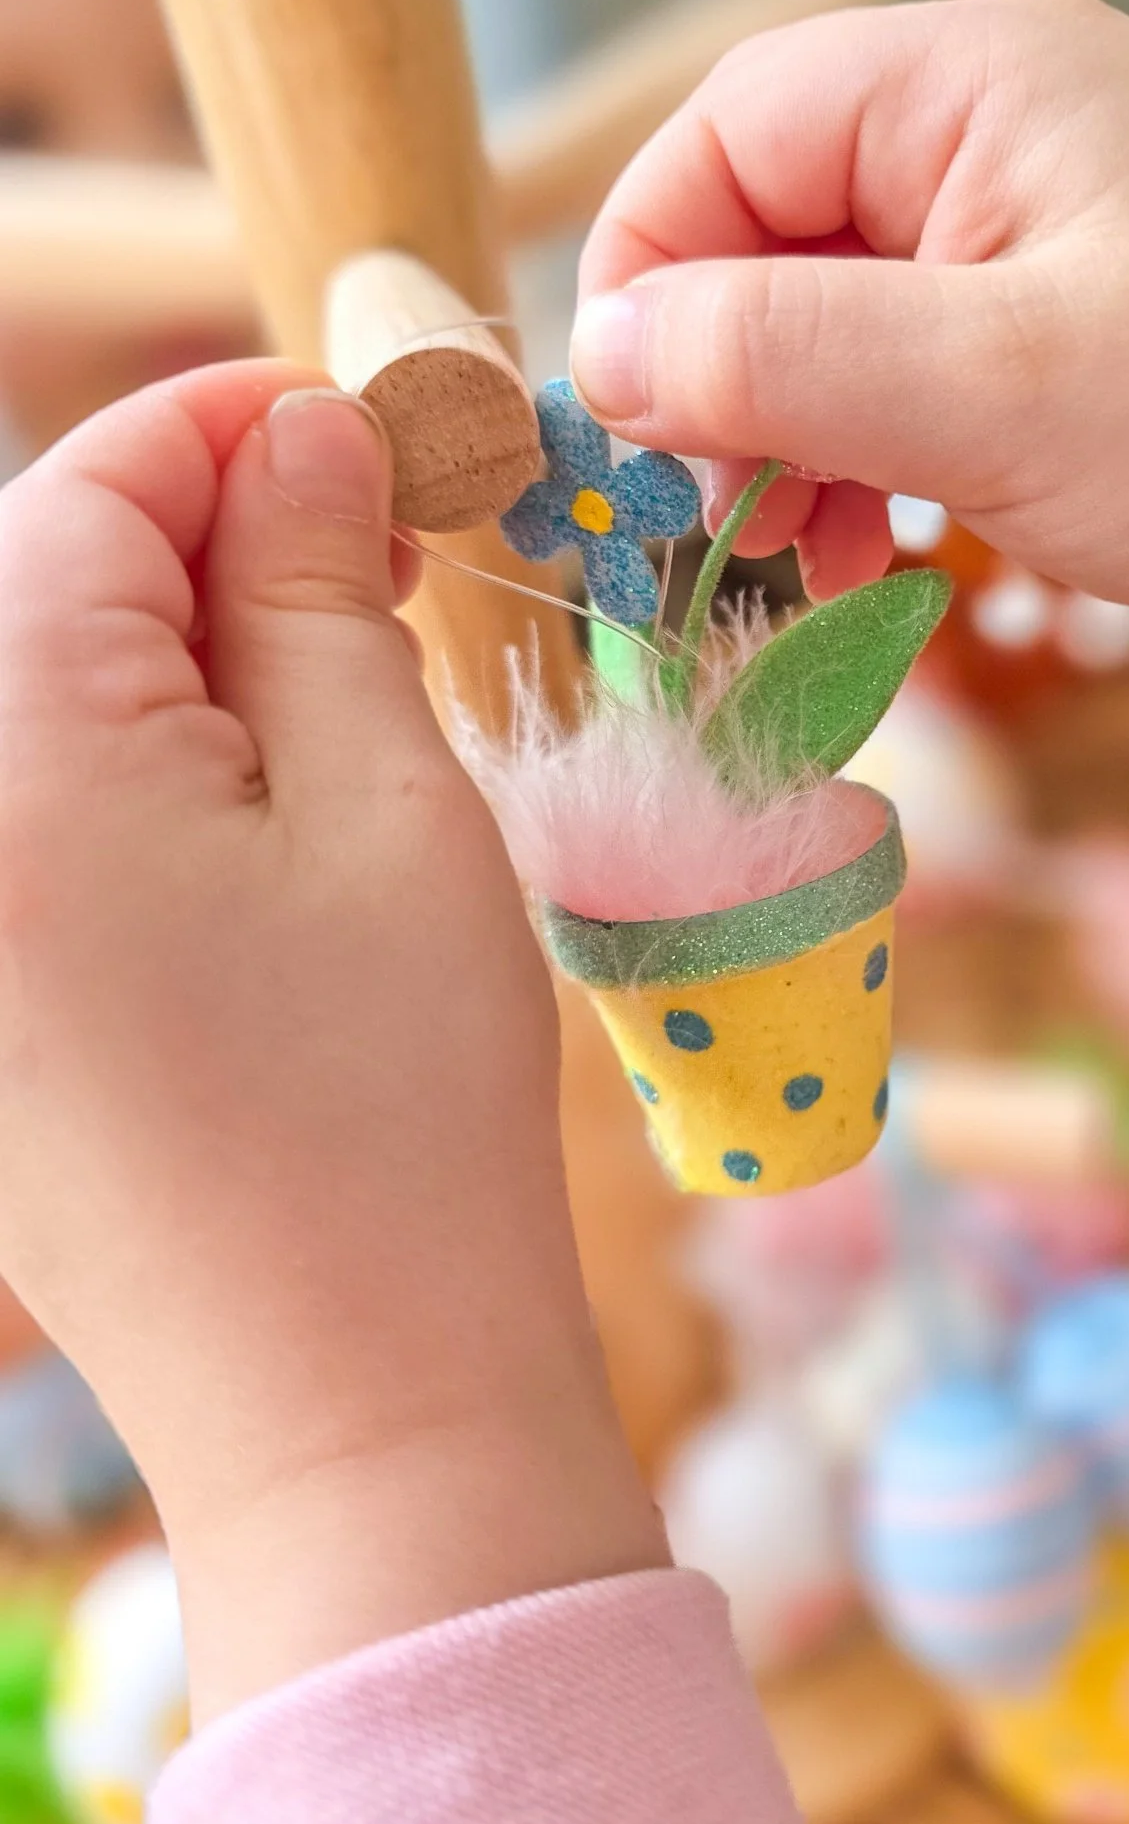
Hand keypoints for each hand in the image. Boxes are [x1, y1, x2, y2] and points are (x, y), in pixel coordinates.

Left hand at [0, 368, 663, 1719]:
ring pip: (45, 698)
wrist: (350, 1402)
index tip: (377, 421)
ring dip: (185, 648)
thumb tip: (307, 439)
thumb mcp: (390, 807)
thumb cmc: (396, 1103)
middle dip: (213, 534)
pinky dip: (143, 756)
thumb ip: (320, 593)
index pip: (91, 493)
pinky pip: (36, 810)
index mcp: (10, 758)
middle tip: (389, 551)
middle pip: (46, 587)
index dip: (237, 425)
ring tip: (347, 674)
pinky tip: (267, 790)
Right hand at [571, 0, 1128, 869]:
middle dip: (725, 379)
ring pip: (834, 317)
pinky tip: (875, 560)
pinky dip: (871, 468)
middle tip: (710, 515)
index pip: (735, 126)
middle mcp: (1008, 134)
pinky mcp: (1069, 336)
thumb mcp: (991, 388)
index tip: (621, 420)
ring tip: (801, 561)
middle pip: (774, 226)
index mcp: (989, 79)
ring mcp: (1042, 237)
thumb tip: (601, 354)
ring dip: (791, 442)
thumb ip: (776, 355)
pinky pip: (911, 381)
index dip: (651, 266)